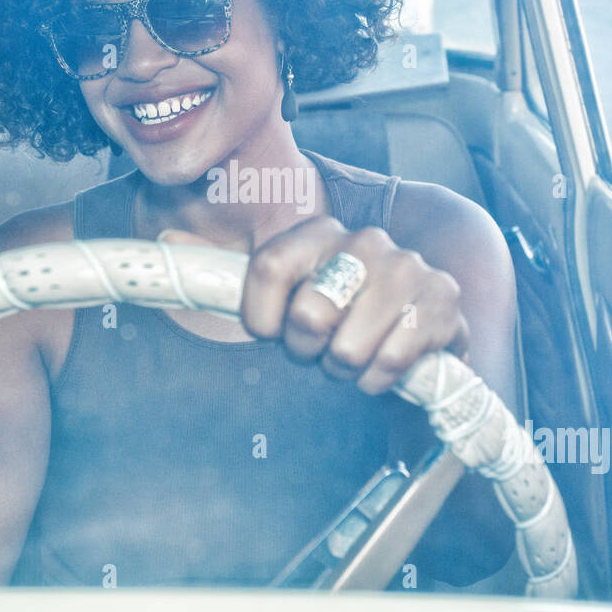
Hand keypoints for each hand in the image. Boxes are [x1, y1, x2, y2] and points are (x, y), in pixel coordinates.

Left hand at [165, 217, 467, 393]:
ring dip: (345, 368)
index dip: (261, 317)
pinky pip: (391, 360)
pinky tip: (386, 367)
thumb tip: (167, 242)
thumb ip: (224, 273)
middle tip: (322, 348)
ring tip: (354, 357)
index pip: (267, 267)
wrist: (411, 340)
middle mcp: (367, 240)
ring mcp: (410, 268)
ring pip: (348, 345)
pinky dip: (379, 379)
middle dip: (308, 350)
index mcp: (320, 232)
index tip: (270, 333)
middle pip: (308, 313)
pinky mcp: (444, 303)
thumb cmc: (337, 320)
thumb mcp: (277, 298)